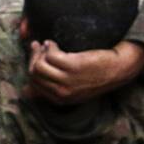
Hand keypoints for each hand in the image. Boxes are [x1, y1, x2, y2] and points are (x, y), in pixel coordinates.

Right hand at [24, 39, 143, 104]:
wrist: (118, 69)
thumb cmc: (96, 77)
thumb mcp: (72, 90)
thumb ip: (50, 90)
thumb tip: (25, 92)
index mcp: (59, 99)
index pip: (33, 85)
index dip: (31, 69)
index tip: (33, 57)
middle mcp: (61, 92)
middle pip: (34, 74)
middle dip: (32, 58)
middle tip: (36, 47)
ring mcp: (67, 80)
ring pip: (39, 65)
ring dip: (40, 52)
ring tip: (47, 45)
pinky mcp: (73, 66)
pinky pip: (51, 55)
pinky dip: (50, 47)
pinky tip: (55, 44)